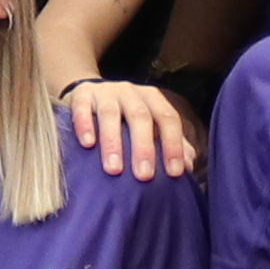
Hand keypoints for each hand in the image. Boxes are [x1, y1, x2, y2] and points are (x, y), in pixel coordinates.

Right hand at [61, 77, 199, 178]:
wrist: (87, 93)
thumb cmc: (124, 118)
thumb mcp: (149, 125)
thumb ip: (169, 143)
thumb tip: (188, 166)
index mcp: (152, 99)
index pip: (168, 119)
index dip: (173, 145)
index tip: (175, 173)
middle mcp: (131, 92)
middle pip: (141, 117)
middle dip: (144, 147)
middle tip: (144, 176)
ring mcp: (105, 92)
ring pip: (110, 114)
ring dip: (113, 142)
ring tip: (114, 169)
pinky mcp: (81, 95)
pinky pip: (83, 108)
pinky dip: (85, 125)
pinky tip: (88, 144)